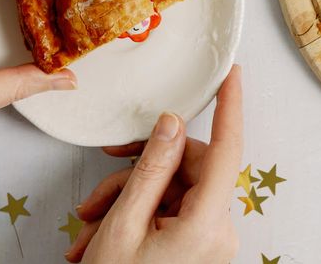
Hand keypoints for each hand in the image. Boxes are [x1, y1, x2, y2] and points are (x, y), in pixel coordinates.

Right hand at [66, 66, 241, 263]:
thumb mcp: (124, 224)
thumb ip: (150, 169)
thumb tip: (171, 125)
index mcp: (207, 225)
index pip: (227, 151)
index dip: (230, 108)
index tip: (232, 75)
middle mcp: (218, 233)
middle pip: (187, 170)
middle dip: (138, 173)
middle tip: (97, 193)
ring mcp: (210, 242)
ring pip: (171, 191)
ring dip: (126, 200)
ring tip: (88, 225)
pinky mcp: (198, 249)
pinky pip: (170, 212)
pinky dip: (135, 216)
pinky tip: (98, 235)